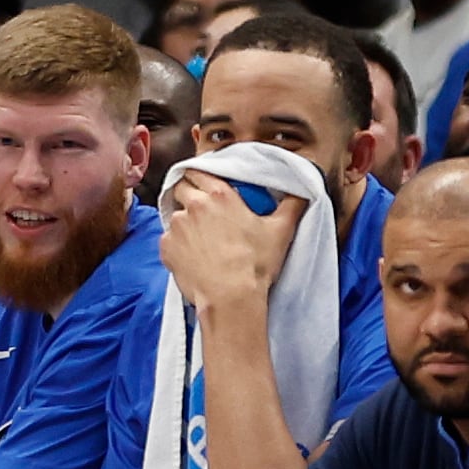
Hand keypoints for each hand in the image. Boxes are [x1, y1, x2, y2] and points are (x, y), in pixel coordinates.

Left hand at [157, 171, 304, 314]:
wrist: (231, 298)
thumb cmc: (255, 265)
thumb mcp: (281, 231)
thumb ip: (292, 204)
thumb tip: (302, 191)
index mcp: (219, 195)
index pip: (197, 170)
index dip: (199, 176)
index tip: (205, 185)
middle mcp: (194, 206)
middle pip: (181, 188)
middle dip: (188, 194)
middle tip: (203, 211)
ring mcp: (177, 227)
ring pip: (175, 215)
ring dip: (185, 221)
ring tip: (201, 238)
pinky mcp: (166, 248)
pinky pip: (168, 239)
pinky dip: (178, 244)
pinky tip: (194, 255)